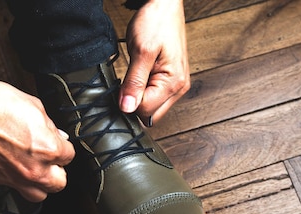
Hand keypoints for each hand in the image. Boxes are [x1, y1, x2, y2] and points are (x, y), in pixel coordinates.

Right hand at [0, 80, 74, 201]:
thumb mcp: (34, 106)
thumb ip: (50, 126)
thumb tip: (58, 135)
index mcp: (48, 149)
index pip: (69, 157)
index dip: (63, 148)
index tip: (58, 145)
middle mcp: (33, 169)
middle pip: (59, 184)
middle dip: (57, 171)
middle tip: (51, 161)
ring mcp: (14, 177)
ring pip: (38, 195)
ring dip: (40, 184)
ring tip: (35, 171)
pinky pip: (12, 187)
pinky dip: (15, 179)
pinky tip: (12, 166)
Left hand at [119, 0, 189, 124]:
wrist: (164, 5)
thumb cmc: (156, 22)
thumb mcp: (141, 51)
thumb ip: (134, 82)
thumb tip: (127, 108)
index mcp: (174, 83)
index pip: (145, 111)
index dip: (128, 102)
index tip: (121, 86)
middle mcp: (178, 88)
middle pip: (150, 115)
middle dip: (134, 105)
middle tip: (126, 84)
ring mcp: (176, 86)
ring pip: (151, 109)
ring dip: (138, 98)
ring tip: (135, 76)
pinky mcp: (170, 82)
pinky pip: (154, 98)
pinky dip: (142, 93)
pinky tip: (138, 78)